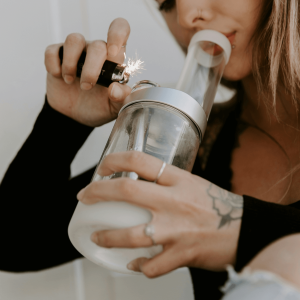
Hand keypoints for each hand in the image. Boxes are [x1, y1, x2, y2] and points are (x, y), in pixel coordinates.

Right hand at [44, 18, 131, 126]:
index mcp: (113, 61)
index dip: (118, 34)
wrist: (74, 117)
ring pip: (74, 40)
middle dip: (91, 69)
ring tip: (70, 80)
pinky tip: (58, 76)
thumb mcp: (114, 108)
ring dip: (71, 63)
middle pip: (97, 45)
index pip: (120, 30)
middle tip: (87, 87)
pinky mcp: (58, 57)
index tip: (113, 52)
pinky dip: (53, 64)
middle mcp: (96, 52)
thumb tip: (115, 89)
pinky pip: (53, 50)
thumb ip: (121, 99)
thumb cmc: (97, 107)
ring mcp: (77, 53)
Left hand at [77, 151, 243, 277]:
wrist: (244, 228)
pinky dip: (139, 267)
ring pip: (130, 235)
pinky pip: (152, 266)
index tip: (101, 167)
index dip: (114, 160)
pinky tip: (134, 264)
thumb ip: (166, 181)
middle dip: (98, 192)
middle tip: (86, 196)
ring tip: (97, 236)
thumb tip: (139, 181)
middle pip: (126, 190)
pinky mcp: (181, 254)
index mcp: (178, 180)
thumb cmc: (217, 205)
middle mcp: (174, 201)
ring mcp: (176, 229)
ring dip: (108, 237)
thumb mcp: (191, 182)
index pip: (139, 160)